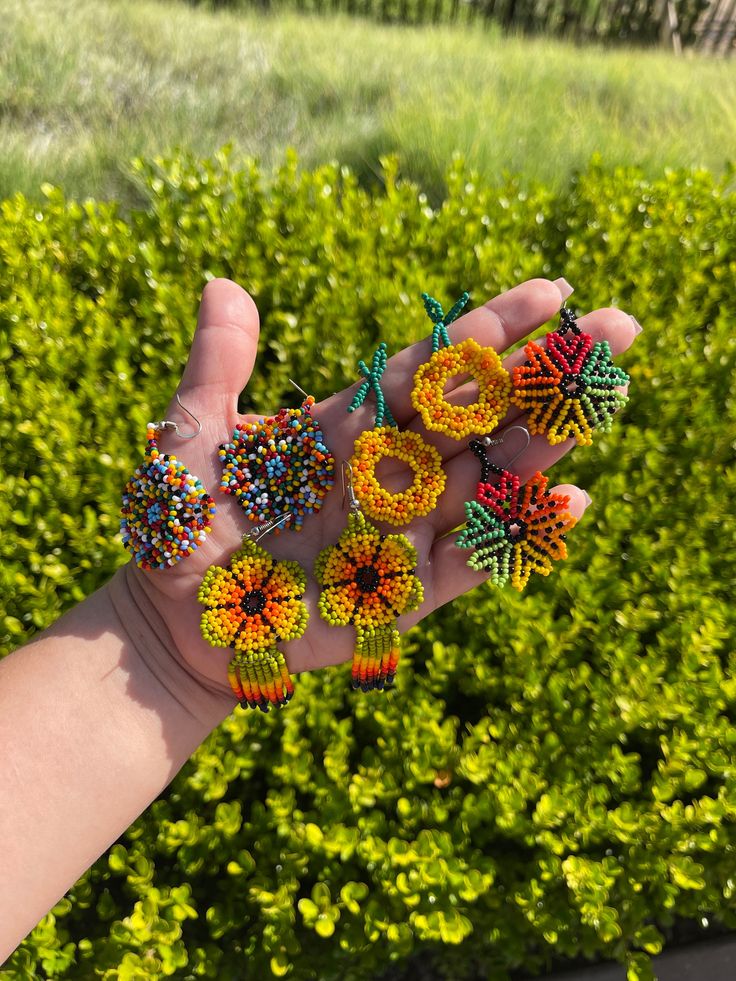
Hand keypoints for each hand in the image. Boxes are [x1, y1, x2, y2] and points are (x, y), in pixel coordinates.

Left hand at [133, 277, 635, 696]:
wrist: (178, 622)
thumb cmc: (182, 529)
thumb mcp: (190, 441)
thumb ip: (216, 370)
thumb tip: (223, 284)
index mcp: (349, 425)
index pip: (432, 369)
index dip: (487, 332)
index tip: (550, 292)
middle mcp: (389, 471)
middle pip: (479, 415)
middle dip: (543, 373)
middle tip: (618, 327)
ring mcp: (402, 530)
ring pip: (487, 479)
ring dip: (544, 441)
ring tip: (603, 397)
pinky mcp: (404, 592)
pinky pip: (470, 561)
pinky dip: (516, 535)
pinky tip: (572, 503)